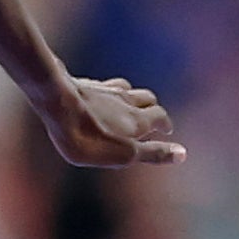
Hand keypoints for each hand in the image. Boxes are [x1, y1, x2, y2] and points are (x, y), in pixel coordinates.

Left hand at [39, 74, 185, 167]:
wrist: (55, 104)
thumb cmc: (89, 135)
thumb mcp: (123, 154)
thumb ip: (152, 153)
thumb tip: (183, 154)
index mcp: (138, 119)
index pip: (161, 117)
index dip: (165, 124)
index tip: (167, 130)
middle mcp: (126, 101)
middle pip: (147, 99)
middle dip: (153, 108)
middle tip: (153, 117)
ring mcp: (104, 90)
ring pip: (127, 89)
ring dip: (133, 97)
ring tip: (129, 105)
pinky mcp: (84, 84)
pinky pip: (102, 85)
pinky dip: (108, 91)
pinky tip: (100, 94)